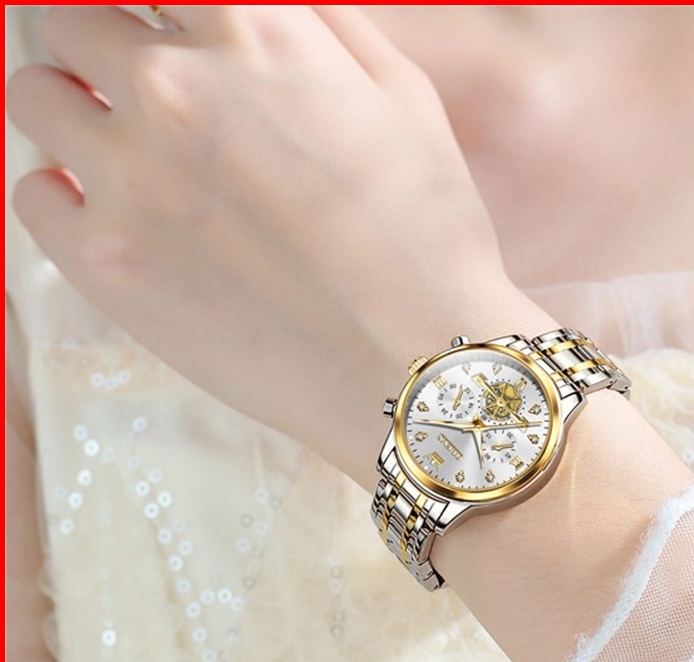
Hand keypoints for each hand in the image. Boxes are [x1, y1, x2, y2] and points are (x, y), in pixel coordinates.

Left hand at [6, 5, 556, 487]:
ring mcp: (126, 177)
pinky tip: (118, 217)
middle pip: (75, 21)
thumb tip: (255, 6)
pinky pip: (30, 193)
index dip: (164, 12)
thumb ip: (320, 21)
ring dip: (76, 112)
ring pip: (36, 96)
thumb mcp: (403, 96)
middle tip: (159, 105)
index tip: (169, 35)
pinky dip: (63, 195)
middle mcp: (171, 87)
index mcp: (252, 32)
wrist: (416, 367)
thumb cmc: (427, 237)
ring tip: (132, 159)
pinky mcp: (104, 264)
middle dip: (113, 52)